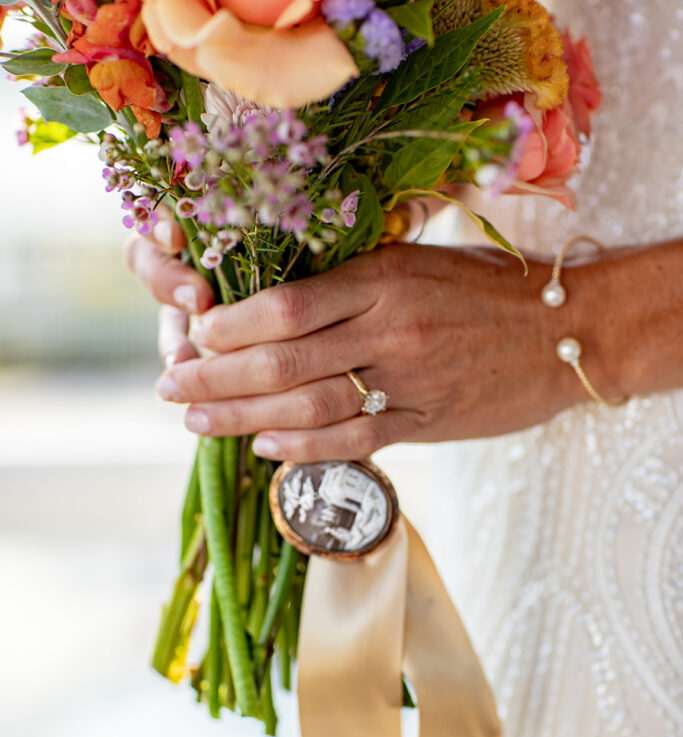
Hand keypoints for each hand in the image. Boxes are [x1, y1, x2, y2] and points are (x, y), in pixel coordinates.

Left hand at [126, 212, 648, 460]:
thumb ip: (355, 280)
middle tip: (170, 389)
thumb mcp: (420, 260)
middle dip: (216, 377)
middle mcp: (390, 330)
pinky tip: (265, 450)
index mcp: (384, 278)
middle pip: (283, 359)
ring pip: (310, 406)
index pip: (288, 304)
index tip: (193, 335)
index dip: (231, 326)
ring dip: (245, 418)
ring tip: (198, 422)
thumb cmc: (489, 290)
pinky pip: (357, 442)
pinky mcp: (428, 424)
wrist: (567, 332)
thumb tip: (279, 303)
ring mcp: (409, 382)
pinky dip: (306, 450)